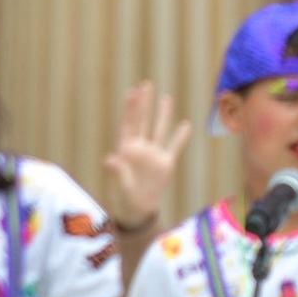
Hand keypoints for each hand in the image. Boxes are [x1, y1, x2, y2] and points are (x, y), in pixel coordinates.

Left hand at [104, 82, 192, 228]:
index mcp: (126, 151)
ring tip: (167, 97)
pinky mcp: (166, 164)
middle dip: (144, 103)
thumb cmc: (123, 200)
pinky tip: (186, 124)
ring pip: (159, 129)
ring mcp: (153, 155)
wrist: (137, 212)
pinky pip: (174, 147)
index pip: (129, 124)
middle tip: (146, 84)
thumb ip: (116, 173)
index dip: (131, 108)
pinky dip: (180, 136)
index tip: (133, 92)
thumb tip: (111, 159)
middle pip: (143, 121)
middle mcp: (140, 149)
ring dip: (163, 114)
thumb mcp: (119, 188)